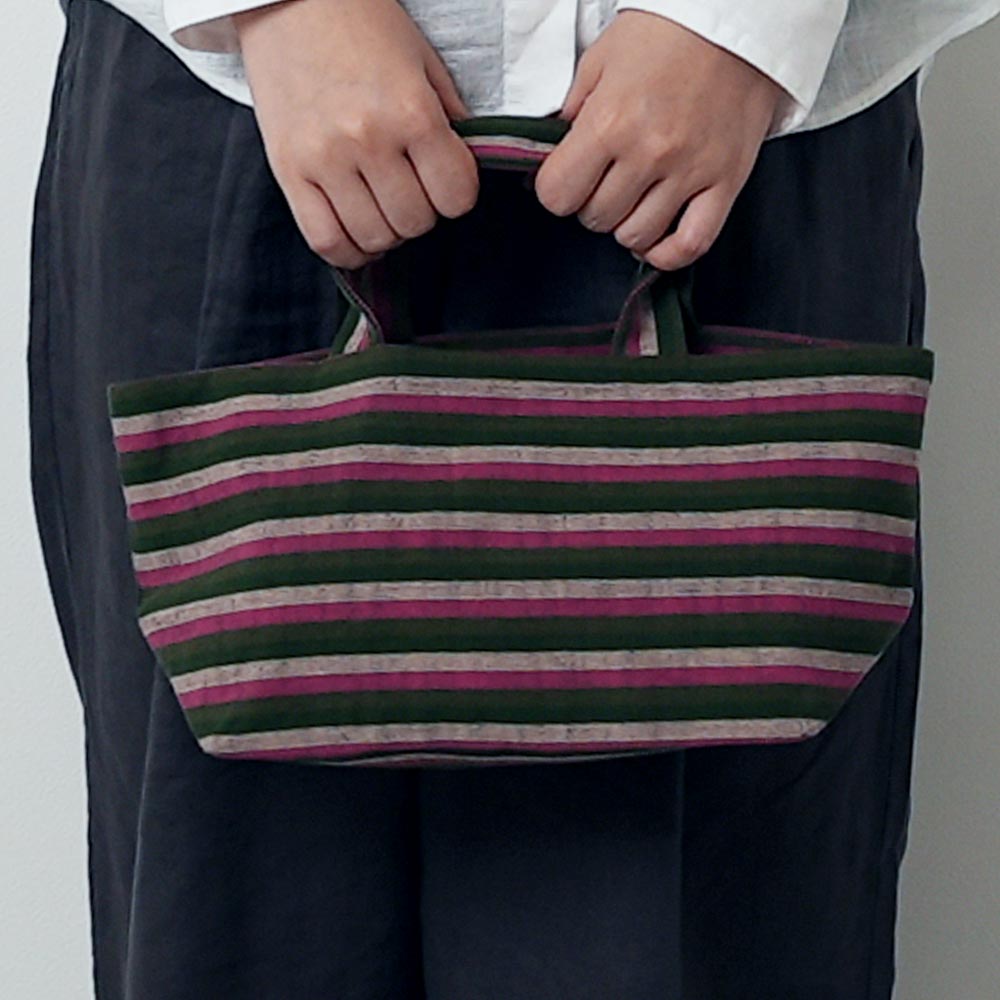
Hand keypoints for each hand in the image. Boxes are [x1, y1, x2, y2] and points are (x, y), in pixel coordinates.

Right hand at [234, 0, 478, 268]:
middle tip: (410, 187)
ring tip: (382, 205)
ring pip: (374, 237)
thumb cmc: (363, 24)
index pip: (456, 197)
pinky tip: (357, 231)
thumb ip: (449, 122)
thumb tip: (464, 175)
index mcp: (411, 111)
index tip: (444, 180)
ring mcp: (324, 158)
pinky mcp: (288, 170)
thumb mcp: (423, 62)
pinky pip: (326, 241)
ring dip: (387, 231)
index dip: (457, 194)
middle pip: (415, 222)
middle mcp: (368, 139)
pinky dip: (349, 249)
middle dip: (421, 212)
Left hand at [533, 10, 785, 270]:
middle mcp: (649, 152)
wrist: (739, 16)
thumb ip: (574, 110)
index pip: (558, 194)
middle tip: (604, 181)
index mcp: (610, 121)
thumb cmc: (668, 32)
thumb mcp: (602, 58)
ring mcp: (690, 171)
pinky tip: (657, 241)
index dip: (556, 191)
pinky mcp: (726, 181)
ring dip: (626, 225)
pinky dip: (668, 253)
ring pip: (637, 236)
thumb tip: (556, 153)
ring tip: (633, 200)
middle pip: (596, 218)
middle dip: (591, 204)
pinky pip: (693, 243)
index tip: (566, 179)